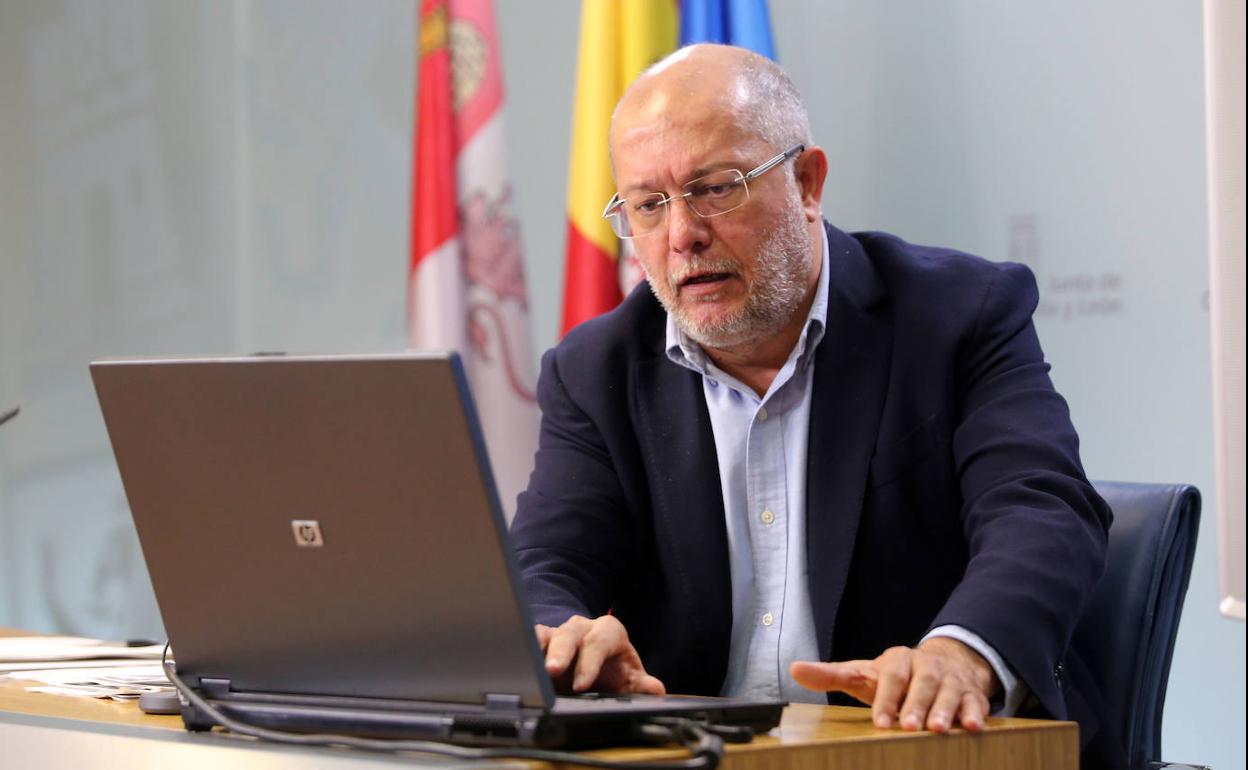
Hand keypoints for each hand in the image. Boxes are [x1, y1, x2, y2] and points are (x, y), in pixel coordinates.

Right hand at [535, 615, 665, 694]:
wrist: (595, 661)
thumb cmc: (612, 668)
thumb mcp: (628, 677)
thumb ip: (640, 684)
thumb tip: (655, 690)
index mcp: (608, 632)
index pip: (600, 642)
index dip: (590, 662)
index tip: (582, 685)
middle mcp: (582, 628)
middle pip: (570, 634)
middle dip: (561, 652)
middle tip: (552, 670)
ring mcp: (559, 634)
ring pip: (546, 635)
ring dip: (537, 650)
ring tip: (529, 667)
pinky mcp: (540, 642)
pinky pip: (529, 640)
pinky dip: (523, 650)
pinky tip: (516, 663)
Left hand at [789, 637, 998, 732]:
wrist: (942, 665)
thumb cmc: (895, 677)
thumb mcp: (863, 674)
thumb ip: (831, 675)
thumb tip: (794, 669)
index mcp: (897, 660)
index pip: (891, 677)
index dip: (886, 698)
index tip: (880, 722)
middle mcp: (926, 666)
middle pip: (922, 684)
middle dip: (916, 706)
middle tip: (908, 727)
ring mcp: (950, 679)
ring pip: (949, 693)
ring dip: (945, 711)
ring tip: (938, 730)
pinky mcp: (971, 694)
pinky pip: (974, 703)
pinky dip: (974, 714)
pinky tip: (973, 727)